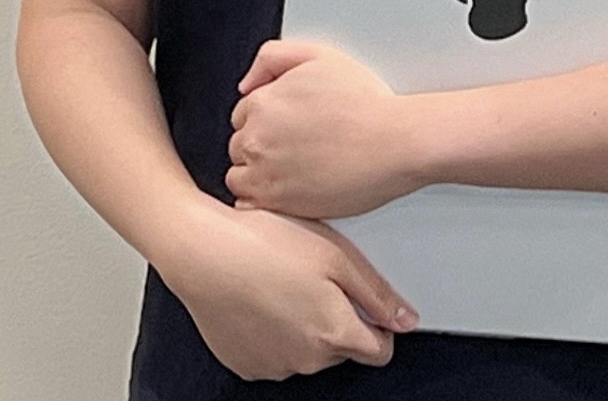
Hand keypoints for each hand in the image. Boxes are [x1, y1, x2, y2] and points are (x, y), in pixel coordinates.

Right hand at [160, 197, 419, 382]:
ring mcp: (274, 365)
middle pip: (342, 348)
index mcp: (334, 332)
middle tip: (317, 275)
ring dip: (305, 324)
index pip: (380, 351)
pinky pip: (275, 352)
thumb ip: (376, 292)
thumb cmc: (266, 242)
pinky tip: (264, 295)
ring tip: (285, 279)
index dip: (378, 323)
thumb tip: (405, 321)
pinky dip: (275, 331)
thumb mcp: (336, 253)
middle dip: (338, 317)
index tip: (364, 300)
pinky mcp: (245, 363)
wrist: (202, 251)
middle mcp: (307, 360)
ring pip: (308, 350)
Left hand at [227, 40, 420, 219]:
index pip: (242, 114)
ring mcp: (265, 174)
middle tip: (295, 145)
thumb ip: (272, 57)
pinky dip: (260, 200)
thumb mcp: (319, 56)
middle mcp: (257, 139)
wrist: (395, 142)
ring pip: (240, 176)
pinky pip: (247, 206)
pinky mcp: (279, 204)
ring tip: (293, 169)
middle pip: (239, 145)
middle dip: (260, 144)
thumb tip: (246, 84)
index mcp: (263, 103)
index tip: (287, 125)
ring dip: (257, 172)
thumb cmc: (365, 101)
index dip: (265, 118)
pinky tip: (286, 190)